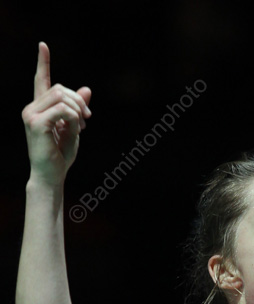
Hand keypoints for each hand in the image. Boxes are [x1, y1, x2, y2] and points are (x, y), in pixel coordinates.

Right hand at [21, 42, 91, 185]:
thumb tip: (86, 89)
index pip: (40, 80)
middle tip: (88, 119)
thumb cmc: (60, 154)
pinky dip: (75, 118)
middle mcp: (32, 108)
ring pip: (61, 97)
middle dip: (79, 101)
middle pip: (59, 88)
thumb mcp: (74, 128)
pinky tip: (77, 130)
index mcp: (40, 108)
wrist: (51, 174)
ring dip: (78, 110)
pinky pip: (63, 110)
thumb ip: (78, 108)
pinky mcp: (37, 124)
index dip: (43, 62)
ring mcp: (32, 115)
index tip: (43, 45)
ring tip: (82, 126)